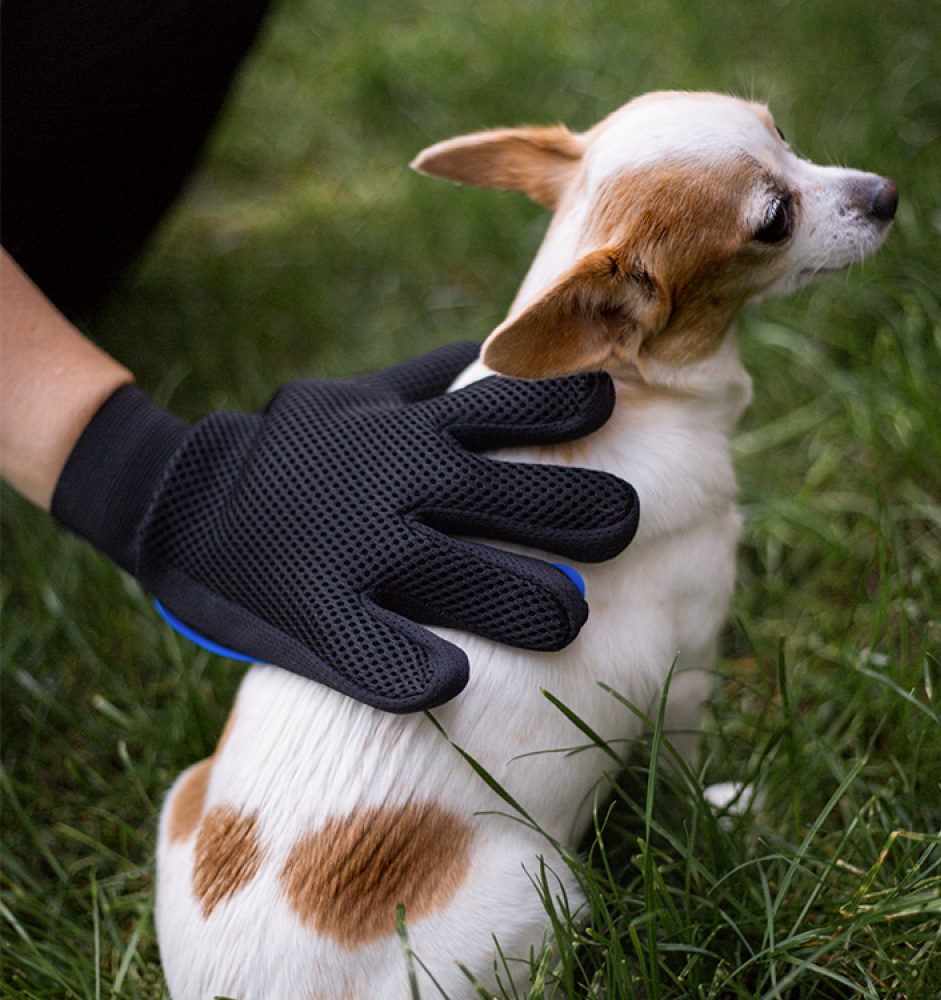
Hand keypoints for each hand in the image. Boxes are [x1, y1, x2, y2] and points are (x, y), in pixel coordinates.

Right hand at [52, 342, 637, 711]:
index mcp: (410, 431)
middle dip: (582, 513)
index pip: (512, 408)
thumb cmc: (290, 450)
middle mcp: (394, 483)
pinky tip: (452, 680)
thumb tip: (494, 351)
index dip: (569, 408)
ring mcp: (358, 550)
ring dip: (528, 600)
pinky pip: (374, 652)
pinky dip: (411, 668)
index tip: (609, 412)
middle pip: (514, 496)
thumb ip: (427, 379)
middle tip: (624, 525)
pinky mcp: (316, 613)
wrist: (182, 501)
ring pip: (466, 577)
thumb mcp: (355, 398)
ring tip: (569, 617)